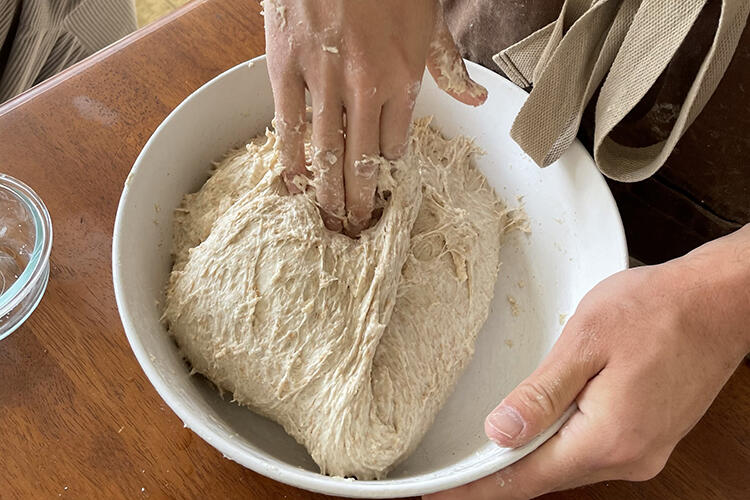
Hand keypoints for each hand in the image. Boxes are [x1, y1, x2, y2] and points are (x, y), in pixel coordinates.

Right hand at [264, 0, 486, 233]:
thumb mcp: (429, 19)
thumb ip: (448, 65)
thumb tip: (477, 101)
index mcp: (402, 76)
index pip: (395, 144)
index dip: (389, 172)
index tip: (383, 190)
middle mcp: (363, 86)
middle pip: (360, 160)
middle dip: (359, 201)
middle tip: (355, 230)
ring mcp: (321, 77)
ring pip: (323, 151)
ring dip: (326, 192)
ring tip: (328, 221)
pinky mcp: (283, 65)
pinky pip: (285, 122)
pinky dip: (289, 157)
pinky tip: (292, 183)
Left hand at [427, 226, 749, 498]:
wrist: (717, 303)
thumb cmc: (654, 311)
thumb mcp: (585, 343)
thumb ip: (541, 394)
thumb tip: (500, 432)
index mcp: (608, 439)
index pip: (526, 478)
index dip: (478, 487)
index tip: (442, 494)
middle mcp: (629, 458)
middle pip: (546, 477)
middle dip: (499, 476)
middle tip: (455, 472)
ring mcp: (643, 451)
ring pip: (568, 465)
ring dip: (529, 458)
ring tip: (487, 451)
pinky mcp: (648, 438)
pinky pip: (590, 452)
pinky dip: (558, 446)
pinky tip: (538, 432)